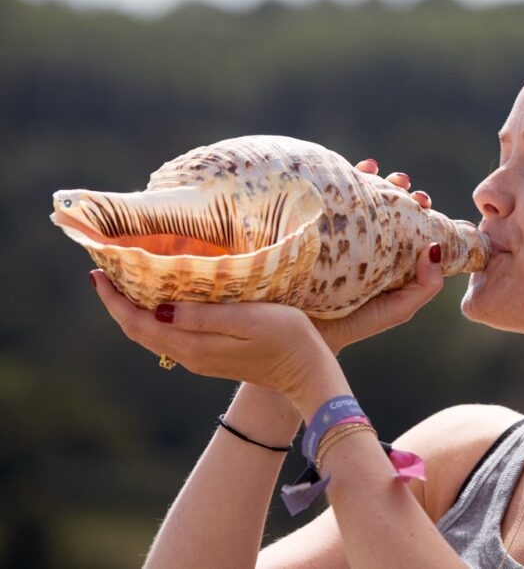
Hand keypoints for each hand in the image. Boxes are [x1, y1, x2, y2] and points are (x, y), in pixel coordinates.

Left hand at [91, 270, 328, 395]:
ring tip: (127, 281)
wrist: (306, 371)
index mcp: (193, 345)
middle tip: (105, 272)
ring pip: (151, 335)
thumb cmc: (286, 337)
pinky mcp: (210, 357)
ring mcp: (199, 359)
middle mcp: (189, 355)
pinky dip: (154, 317)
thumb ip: (204, 316)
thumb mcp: (248, 319)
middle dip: (117, 303)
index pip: (138, 324)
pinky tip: (161, 300)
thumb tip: (158, 310)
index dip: (114, 300)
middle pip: (138, 331)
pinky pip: (169, 337)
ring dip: (134, 310)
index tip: (98, 274)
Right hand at [308, 159, 443, 353]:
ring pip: (352, 196)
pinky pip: (320, 197)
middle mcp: (357, 240)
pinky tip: (350, 169)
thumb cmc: (349, 324)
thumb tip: (436, 248)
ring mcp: (330, 232)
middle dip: (394, 188)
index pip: (401, 222)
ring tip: (376, 170)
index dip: (414, 206)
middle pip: (380, 204)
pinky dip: (335, 178)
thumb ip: (423, 287)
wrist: (297, 332)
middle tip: (404, 184)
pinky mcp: (305, 227)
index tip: (422, 199)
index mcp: (380, 254)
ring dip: (368, 178)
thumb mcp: (396, 308)